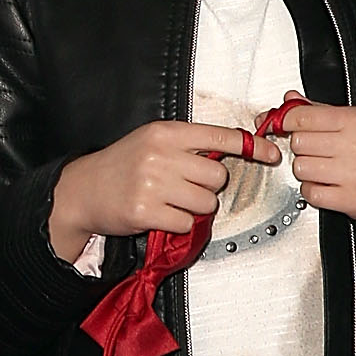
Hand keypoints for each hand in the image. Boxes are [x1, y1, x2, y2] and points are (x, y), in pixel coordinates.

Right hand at [48, 120, 282, 263]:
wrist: (84, 189)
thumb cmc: (123, 165)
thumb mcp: (152, 141)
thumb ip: (187, 144)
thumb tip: (232, 149)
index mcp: (165, 132)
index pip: (218, 135)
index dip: (250, 146)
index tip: (271, 153)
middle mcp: (160, 154)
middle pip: (217, 175)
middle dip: (207, 185)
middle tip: (183, 186)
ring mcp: (152, 183)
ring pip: (206, 202)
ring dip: (194, 207)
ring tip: (170, 200)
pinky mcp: (145, 211)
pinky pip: (187, 222)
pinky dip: (178, 223)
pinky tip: (159, 213)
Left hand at [279, 97, 355, 234]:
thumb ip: (322, 110)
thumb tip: (290, 101)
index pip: (302, 117)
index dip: (288, 122)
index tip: (287, 126)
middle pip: (299, 142)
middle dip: (302, 148)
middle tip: (316, 151)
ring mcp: (355, 175)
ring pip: (301, 168)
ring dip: (306, 170)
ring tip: (324, 169)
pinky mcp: (353, 200)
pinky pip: (310, 193)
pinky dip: (313, 190)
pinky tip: (326, 185)